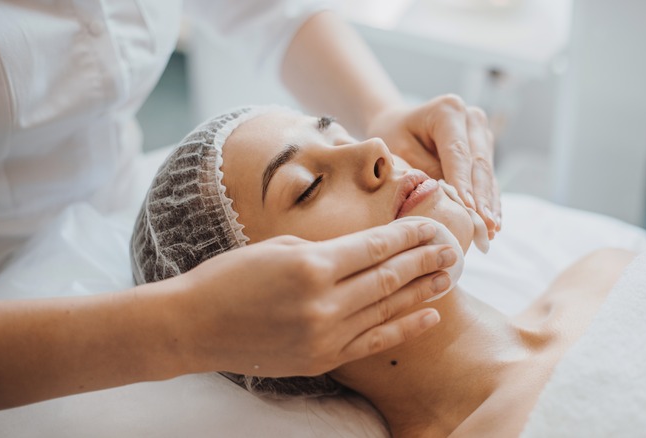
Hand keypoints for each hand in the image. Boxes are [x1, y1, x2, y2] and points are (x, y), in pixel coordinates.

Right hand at [171, 220, 456, 376]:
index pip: (375, 246)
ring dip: (422, 291)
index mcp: (311, 266)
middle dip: (424, 258)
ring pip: (387, 308)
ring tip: (449, 275)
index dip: (408, 233)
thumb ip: (326, 249)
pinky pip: (373, 342)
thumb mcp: (277, 246)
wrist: (193, 326)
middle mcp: (325, 302)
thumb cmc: (229, 278)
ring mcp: (325, 335)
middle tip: (452, 247)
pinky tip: (429, 316)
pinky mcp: (322, 359)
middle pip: (389, 276)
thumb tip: (366, 247)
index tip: (432, 222)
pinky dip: (403, 328)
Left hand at [367, 94, 501, 237]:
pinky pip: (489, 179)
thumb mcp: (400, 151)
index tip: (469, 208)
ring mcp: (482, 134)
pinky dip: (490, 202)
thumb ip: (424, 172)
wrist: (399, 125)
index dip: (464, 182)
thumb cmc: (395, 137)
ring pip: (488, 174)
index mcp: (448, 110)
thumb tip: (448, 198)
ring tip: (491, 230)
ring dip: (490, 204)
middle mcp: (471, 119)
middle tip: (485, 225)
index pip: (458, 152)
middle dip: (482, 198)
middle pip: (479, 163)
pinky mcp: (485, 150)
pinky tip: (493, 224)